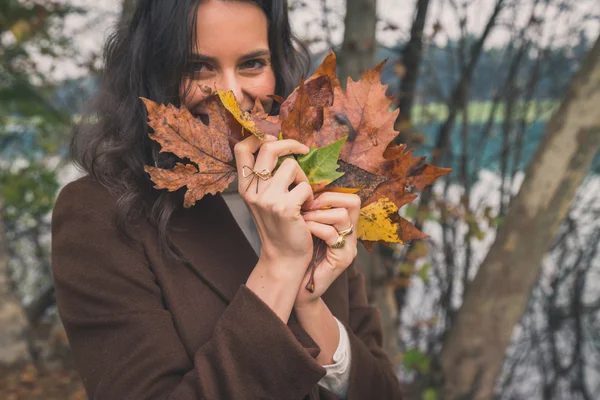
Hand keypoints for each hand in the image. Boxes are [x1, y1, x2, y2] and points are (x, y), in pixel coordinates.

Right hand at [234, 134, 313, 281]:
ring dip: (303, 177)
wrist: (283, 258)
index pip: (241, 148)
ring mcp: (267, 199)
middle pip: (268, 148)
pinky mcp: (285, 208)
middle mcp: (252, 190)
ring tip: (302, 194)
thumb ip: (266, 177)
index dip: (259, 137)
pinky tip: (306, 209)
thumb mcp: (264, 200)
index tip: (275, 139)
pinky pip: (305, 186)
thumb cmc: (278, 226)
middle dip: (290, 144)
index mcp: (244, 186)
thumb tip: (279, 146)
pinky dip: (310, 195)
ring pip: (291, 166)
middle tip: (303, 150)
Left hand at [294, 192, 360, 308]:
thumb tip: (305, 187)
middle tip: (307, 208)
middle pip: (353, 202)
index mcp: (345, 225)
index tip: (310, 201)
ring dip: (316, 215)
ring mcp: (350, 248)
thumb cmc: (298, 252)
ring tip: (301, 221)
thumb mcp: (307, 225)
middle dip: (326, 200)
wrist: (297, 284)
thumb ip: (313, 209)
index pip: (351, 198)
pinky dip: (314, 228)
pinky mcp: (343, 259)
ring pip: (341, 216)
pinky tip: (303, 232)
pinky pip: (331, 234)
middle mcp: (352, 234)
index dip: (331, 194)